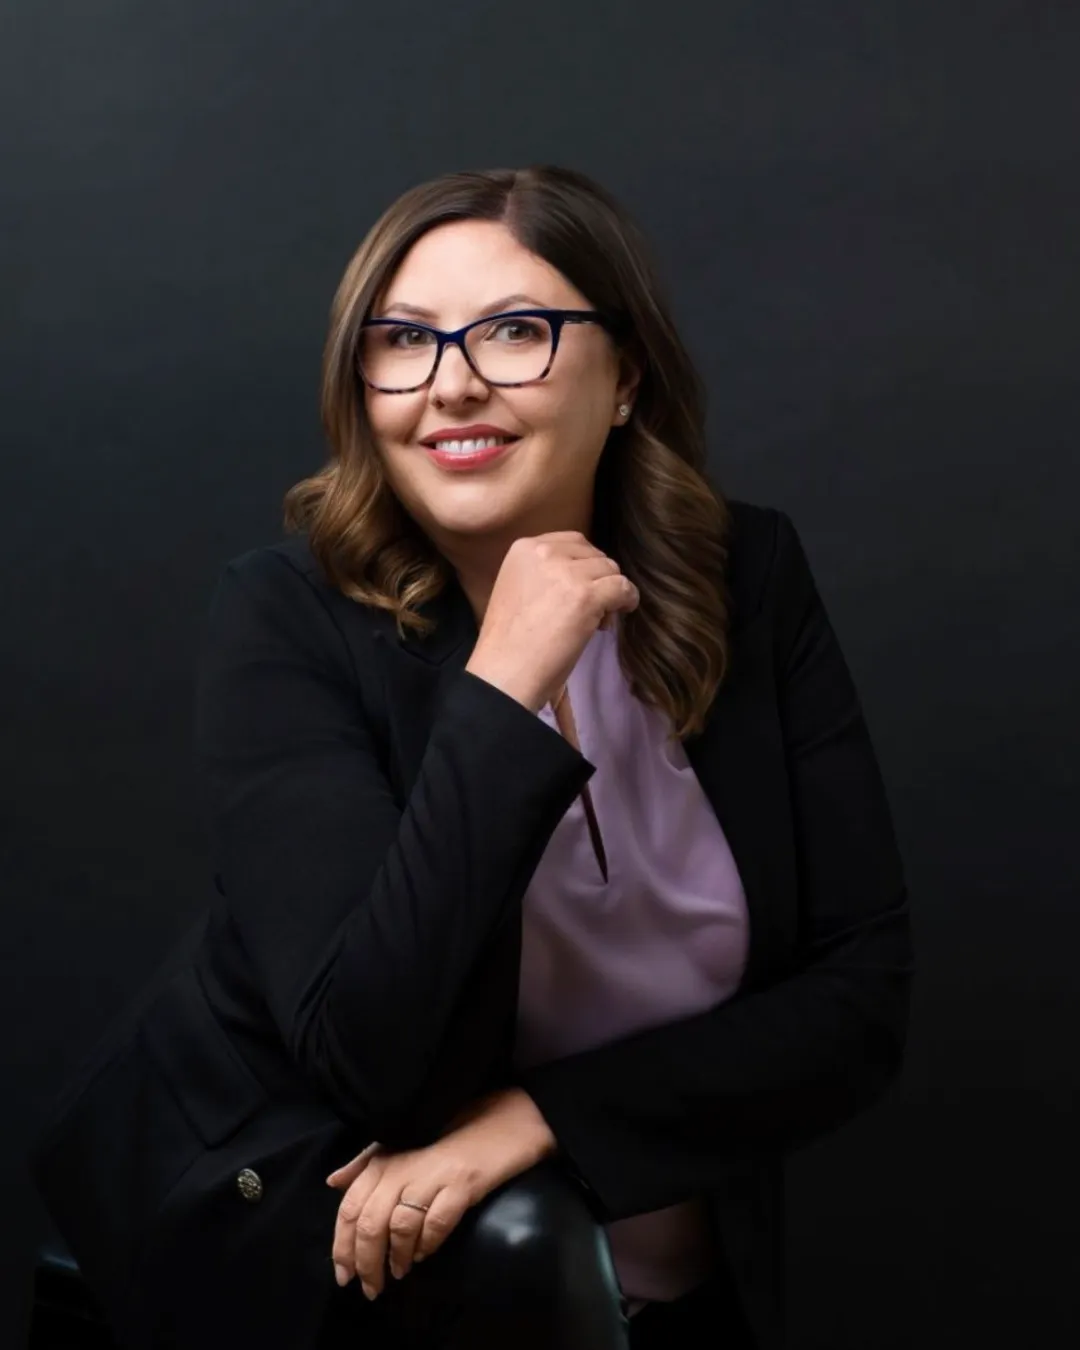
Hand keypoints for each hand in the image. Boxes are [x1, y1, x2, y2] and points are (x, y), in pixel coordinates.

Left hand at [326, 1087, 556, 1299]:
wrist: (501, 1121)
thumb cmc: (448, 1134)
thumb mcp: (403, 1144)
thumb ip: (366, 1163)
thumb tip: (333, 1182)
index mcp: (384, 1159)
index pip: (349, 1208)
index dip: (342, 1247)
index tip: (344, 1276)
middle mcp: (402, 1167)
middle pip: (370, 1224)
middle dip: (366, 1264)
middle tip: (370, 1289)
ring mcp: (432, 1175)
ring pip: (399, 1228)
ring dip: (395, 1259)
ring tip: (398, 1274)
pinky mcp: (462, 1184)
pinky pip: (436, 1223)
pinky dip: (427, 1245)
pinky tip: (424, 1255)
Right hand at [465, 532, 638, 711]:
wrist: (504, 672)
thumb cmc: (508, 641)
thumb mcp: (517, 588)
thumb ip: (544, 572)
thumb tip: (584, 573)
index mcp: (525, 548)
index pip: (572, 541)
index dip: (584, 564)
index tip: (582, 586)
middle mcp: (545, 552)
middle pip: (594, 554)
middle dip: (598, 577)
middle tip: (592, 607)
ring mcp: (567, 573)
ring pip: (610, 570)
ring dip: (611, 591)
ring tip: (600, 618)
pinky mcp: (586, 596)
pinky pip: (623, 587)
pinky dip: (628, 600)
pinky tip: (622, 612)